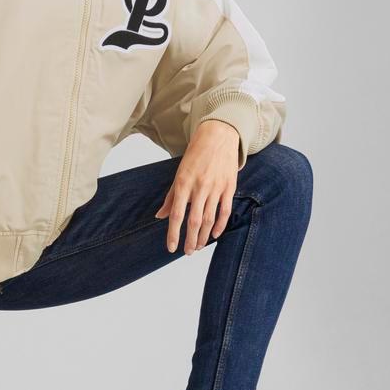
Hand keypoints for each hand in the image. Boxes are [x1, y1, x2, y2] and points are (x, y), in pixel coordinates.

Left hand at [154, 120, 239, 254]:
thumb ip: (171, 197)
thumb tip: (160, 216)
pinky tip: (214, 234)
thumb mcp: (179, 173)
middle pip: (194, 221)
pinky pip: (225, 211)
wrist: (218, 136)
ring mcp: (216, 187)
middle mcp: (199, 187)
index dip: (173, 234)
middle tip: (187, 252)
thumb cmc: (195, 155)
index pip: (177, 214)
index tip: (171, 248)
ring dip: (203, 236)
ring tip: (198, 246)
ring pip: (209, 219)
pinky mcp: (229, 187)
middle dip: (190, 240)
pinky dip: (220, 225)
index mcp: (183, 183)